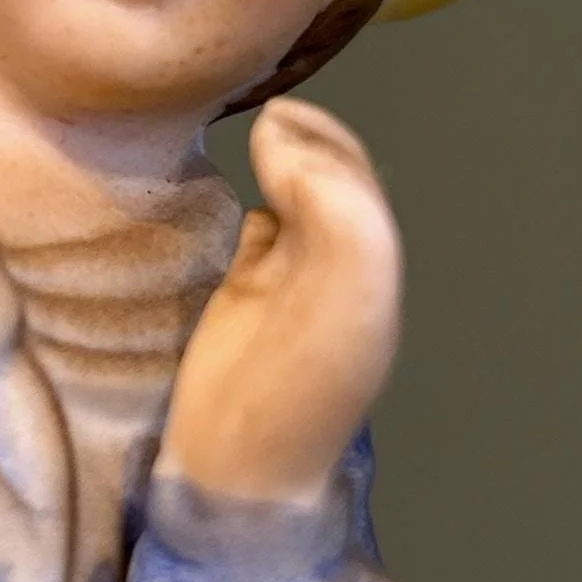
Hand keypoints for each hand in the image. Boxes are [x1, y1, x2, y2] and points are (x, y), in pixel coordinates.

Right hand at [158, 98, 401, 508]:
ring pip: (282, 198)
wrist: (242, 473)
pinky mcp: (235, 300)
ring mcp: (282, 281)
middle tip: (248, 109)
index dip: (319, 136)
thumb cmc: (302, 381)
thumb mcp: (347, 287)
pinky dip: (232, 202)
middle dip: (295, 139)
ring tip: (232, 132)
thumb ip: (332, 201)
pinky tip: (214, 187)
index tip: (269, 115)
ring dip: (265, 164)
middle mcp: (331, 264)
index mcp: (367, 261)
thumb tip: (275, 133)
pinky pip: (241, 232)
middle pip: (319, 177)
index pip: (350, 172)